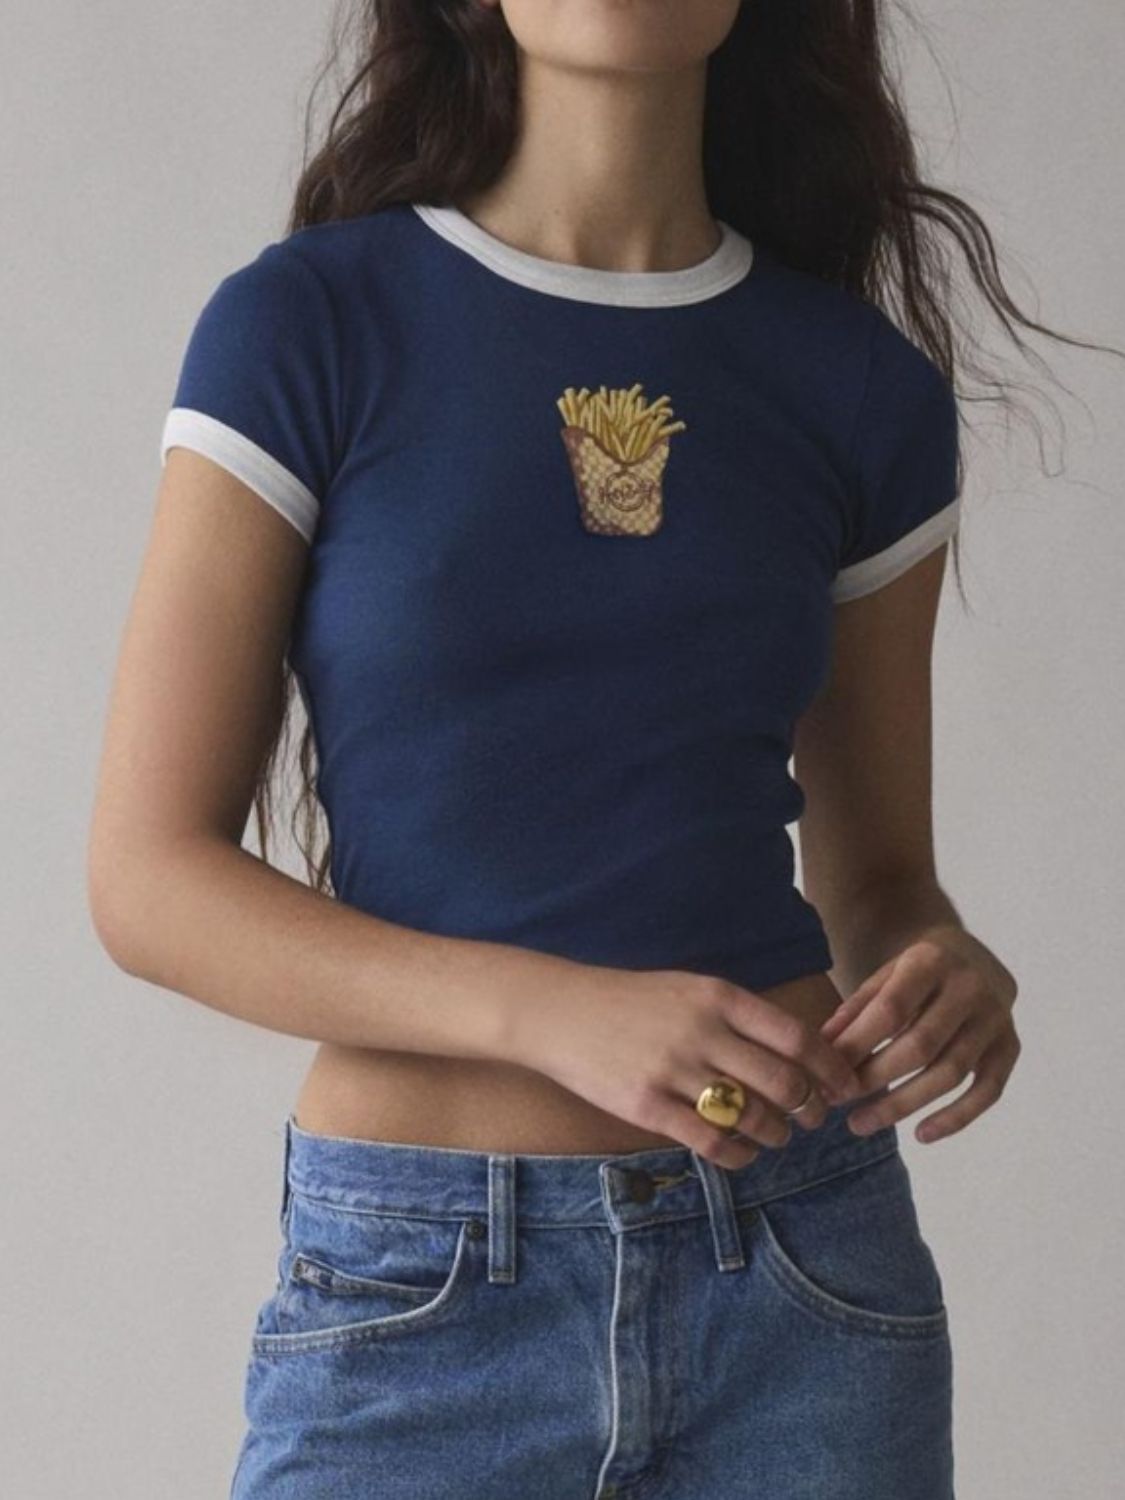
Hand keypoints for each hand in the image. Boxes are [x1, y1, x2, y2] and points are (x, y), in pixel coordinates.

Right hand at [509, 965, 868, 1170]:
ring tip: (779, 1136)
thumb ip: (739, 1015)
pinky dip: (739, 1154)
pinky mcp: (647, 1106)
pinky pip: (711, 1142)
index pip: (796, 1037)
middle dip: (810, 1107)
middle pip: (782, 1081)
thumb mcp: (691, 988)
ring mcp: (673, 1071)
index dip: (829, 1067)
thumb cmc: (632, 1001)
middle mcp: (702, 1032)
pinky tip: (744, 1154)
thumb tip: (799, 1049)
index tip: (844, 1084)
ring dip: (776, 1134)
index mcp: (718, 997)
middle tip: (815, 1117)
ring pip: (751, 1116)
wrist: (560, 1012)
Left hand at [818, 924, 1020, 1143]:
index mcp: (931, 961)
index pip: (891, 1010)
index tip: (827, 1072)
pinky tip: (921, 1134)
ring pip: (950, 1073)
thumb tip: (824, 1048)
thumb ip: (855, 1009)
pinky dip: (956, 1118)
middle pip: (920, 1046)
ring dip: (903, 1105)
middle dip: (875, 1078)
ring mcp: (995, 1019)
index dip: (858, 1045)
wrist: (970, 955)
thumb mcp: (882, 975)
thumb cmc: (915, 971)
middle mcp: (970, 988)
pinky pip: (988, 1091)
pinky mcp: (1010, 1046)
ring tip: (861, 1122)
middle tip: (839, 1102)